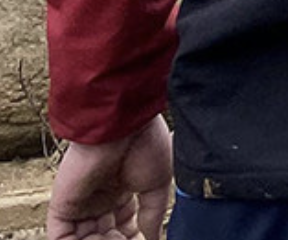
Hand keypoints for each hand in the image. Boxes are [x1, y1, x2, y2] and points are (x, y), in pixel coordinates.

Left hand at [47, 116, 170, 239]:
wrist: (123, 126)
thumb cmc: (144, 143)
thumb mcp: (157, 185)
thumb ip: (152, 214)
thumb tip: (154, 237)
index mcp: (120, 190)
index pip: (122, 224)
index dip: (133, 236)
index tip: (146, 239)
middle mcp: (98, 198)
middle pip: (104, 233)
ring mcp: (79, 203)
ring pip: (84, 238)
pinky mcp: (62, 207)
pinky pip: (63, 237)